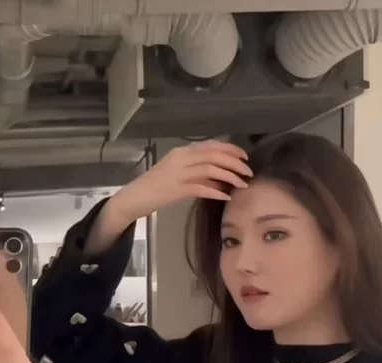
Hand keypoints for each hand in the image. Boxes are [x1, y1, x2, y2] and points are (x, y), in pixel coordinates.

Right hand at [108, 140, 251, 225]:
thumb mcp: (176, 174)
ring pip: (211, 169)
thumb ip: (196, 173)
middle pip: (214, 155)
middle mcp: (181, 158)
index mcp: (182, 152)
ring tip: (242, 184)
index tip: (244, 157)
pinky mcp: (176, 189)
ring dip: (230, 176)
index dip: (230, 149)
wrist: (133, 198)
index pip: (211, 145)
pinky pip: (201, 188)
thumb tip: (219, 178)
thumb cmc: (154, 187)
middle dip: (235, 162)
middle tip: (248, 172)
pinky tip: (225, 196)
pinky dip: (216, 191)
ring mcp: (178, 173)